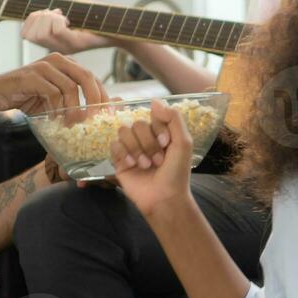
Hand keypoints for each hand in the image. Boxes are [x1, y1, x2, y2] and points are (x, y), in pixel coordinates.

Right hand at [0, 54, 108, 114]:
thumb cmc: (28, 97)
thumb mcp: (56, 97)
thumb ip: (74, 98)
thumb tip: (98, 114)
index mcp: (66, 63)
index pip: (92, 77)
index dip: (102, 95)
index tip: (106, 114)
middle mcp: (57, 60)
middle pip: (86, 78)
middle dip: (94, 100)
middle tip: (93, 119)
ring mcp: (44, 66)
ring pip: (70, 87)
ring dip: (73, 109)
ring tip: (70, 124)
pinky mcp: (32, 76)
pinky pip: (52, 93)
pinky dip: (56, 108)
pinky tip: (53, 118)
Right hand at [21, 1, 112, 54]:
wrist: (119, 29)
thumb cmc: (94, 18)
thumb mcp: (69, 8)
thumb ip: (50, 3)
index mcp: (51, 40)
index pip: (24, 34)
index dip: (31, 19)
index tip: (49, 12)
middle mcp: (56, 47)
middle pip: (29, 34)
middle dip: (39, 17)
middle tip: (58, 14)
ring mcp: (65, 47)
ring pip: (41, 33)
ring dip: (49, 18)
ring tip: (64, 17)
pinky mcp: (77, 45)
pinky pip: (58, 31)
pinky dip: (60, 20)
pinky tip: (69, 20)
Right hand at [110, 99, 193, 217]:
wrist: (164, 198)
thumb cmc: (177, 172)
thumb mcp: (183, 142)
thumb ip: (173, 118)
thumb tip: (154, 100)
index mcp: (162, 132)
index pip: (153, 116)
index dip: (159, 128)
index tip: (167, 144)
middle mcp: (146, 138)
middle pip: (137, 124)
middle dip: (149, 143)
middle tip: (158, 160)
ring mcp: (131, 148)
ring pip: (124, 131)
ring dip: (137, 149)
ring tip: (146, 165)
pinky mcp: (118, 159)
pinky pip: (113, 145)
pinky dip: (124, 153)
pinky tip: (132, 165)